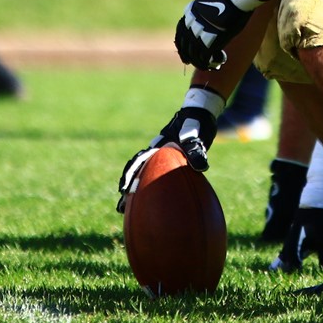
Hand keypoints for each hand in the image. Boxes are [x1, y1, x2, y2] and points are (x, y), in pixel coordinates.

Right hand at [116, 95, 221, 211]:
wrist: (200, 113)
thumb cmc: (196, 123)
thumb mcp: (197, 135)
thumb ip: (196, 148)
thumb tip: (200, 166)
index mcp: (158, 147)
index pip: (140, 162)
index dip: (131, 175)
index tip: (124, 190)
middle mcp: (156, 153)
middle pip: (137, 171)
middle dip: (128, 188)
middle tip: (121, 206)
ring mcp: (161, 157)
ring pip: (145, 174)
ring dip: (138, 189)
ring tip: (132, 208)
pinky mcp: (170, 161)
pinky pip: (159, 176)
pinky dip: (155, 188)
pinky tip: (160, 202)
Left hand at [173, 0, 261, 70]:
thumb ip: (208, 9)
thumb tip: (214, 8)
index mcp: (190, 13)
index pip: (180, 32)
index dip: (182, 43)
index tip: (184, 49)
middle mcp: (191, 25)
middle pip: (184, 46)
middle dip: (187, 56)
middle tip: (190, 62)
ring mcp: (198, 34)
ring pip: (194, 55)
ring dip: (200, 62)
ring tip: (209, 64)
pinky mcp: (209, 42)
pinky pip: (205, 59)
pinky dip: (210, 63)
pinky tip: (218, 62)